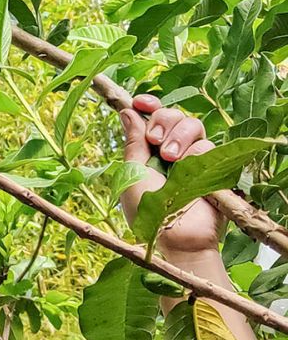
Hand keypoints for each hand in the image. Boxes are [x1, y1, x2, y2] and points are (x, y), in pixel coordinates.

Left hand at [119, 95, 222, 256]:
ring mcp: (193, 157)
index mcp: (149, 150)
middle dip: (162, 120)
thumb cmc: (148, 212)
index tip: (141, 103)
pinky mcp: (213, 166)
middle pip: (173, 114)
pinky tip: (186, 170)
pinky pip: (207, 144)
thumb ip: (133, 142)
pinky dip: (195, 153)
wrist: (175, 237)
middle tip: (155, 140)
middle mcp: (172, 149)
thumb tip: (126, 111)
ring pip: (192, 124)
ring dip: (178, 136)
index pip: (152, 116)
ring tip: (170, 158)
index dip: (148, 105)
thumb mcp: (132, 173)